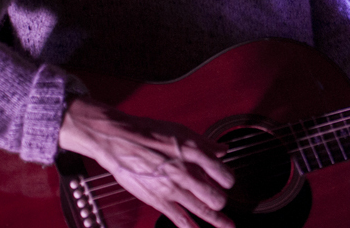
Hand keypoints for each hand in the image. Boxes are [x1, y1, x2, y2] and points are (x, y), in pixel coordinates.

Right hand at [59, 97, 235, 227]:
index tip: (226, 181)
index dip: (228, 180)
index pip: (224, 174)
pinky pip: (181, 220)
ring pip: (203, 211)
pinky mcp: (159, 201)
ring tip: (227, 226)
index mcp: (195, 154)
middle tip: (220, 200)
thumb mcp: (182, 131)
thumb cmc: (148, 133)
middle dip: (221, 201)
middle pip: (217, 197)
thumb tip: (222, 149)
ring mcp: (173, 189)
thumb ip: (206, 143)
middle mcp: (187, 173)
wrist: (120, 140)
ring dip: (218, 221)